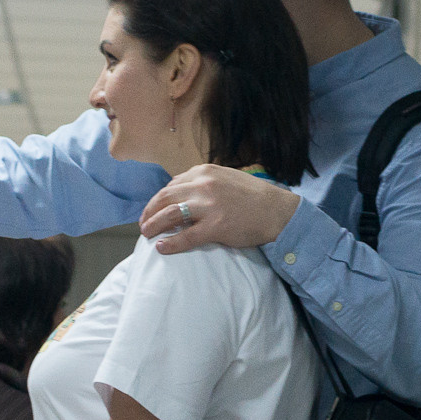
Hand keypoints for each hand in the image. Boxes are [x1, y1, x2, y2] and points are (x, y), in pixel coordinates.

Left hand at [137, 164, 299, 254]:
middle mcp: (204, 185)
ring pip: (170, 215)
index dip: (158, 199)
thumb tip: (180, 191)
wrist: (277, 210)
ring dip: (153, 225)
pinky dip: (171, 243)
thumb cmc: (253, 196)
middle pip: (165, 198)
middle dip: (149, 212)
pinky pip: (186, 237)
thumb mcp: (225, 178)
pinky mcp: (216, 226)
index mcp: (204, 172)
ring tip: (147, 234)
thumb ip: (203, 182)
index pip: (172, 185)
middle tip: (143, 224)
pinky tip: (162, 248)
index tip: (152, 209)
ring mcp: (209, 206)